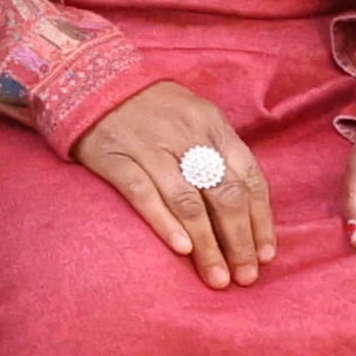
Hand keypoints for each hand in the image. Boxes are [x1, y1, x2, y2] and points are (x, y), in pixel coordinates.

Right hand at [74, 81, 271, 288]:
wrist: (90, 78)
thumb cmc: (151, 107)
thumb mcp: (195, 115)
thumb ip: (219, 152)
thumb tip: (247, 207)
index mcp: (212, 124)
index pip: (249, 178)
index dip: (261, 221)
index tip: (265, 255)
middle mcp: (186, 135)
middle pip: (223, 194)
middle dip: (239, 241)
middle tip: (245, 277)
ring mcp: (149, 146)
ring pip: (188, 201)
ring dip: (207, 245)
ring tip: (217, 277)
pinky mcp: (115, 157)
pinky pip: (143, 194)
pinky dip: (164, 222)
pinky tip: (181, 249)